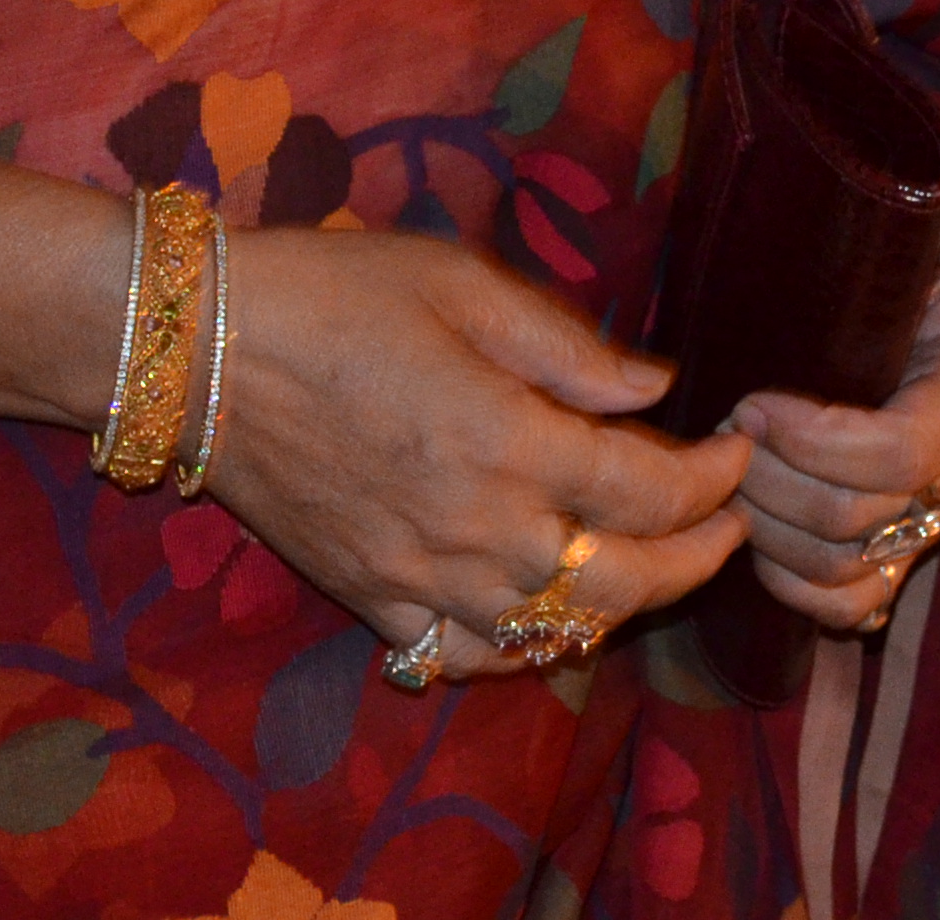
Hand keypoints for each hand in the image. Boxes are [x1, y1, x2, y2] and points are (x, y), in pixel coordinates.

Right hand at [194, 225, 749, 680]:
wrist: (200, 353)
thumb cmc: (336, 295)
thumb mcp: (464, 284)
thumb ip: (570, 347)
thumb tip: (657, 388)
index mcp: (507, 439)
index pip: (647, 490)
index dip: (713, 479)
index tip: (739, 451)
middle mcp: (474, 528)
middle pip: (620, 582)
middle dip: (697, 559)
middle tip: (732, 524)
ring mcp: (418, 577)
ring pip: (552, 632)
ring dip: (621, 607)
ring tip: (656, 566)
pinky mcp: (368, 599)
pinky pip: (463, 656)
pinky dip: (521, 649)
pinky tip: (547, 616)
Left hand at [729, 200, 939, 632]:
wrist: (924, 293)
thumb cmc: (916, 254)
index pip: (902, 453)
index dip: (817, 444)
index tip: (753, 403)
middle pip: (857, 518)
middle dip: (770, 481)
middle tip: (722, 432)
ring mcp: (930, 518)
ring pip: (844, 569)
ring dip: (769, 530)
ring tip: (728, 473)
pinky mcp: (900, 550)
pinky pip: (853, 607)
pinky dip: (795, 589)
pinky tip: (758, 538)